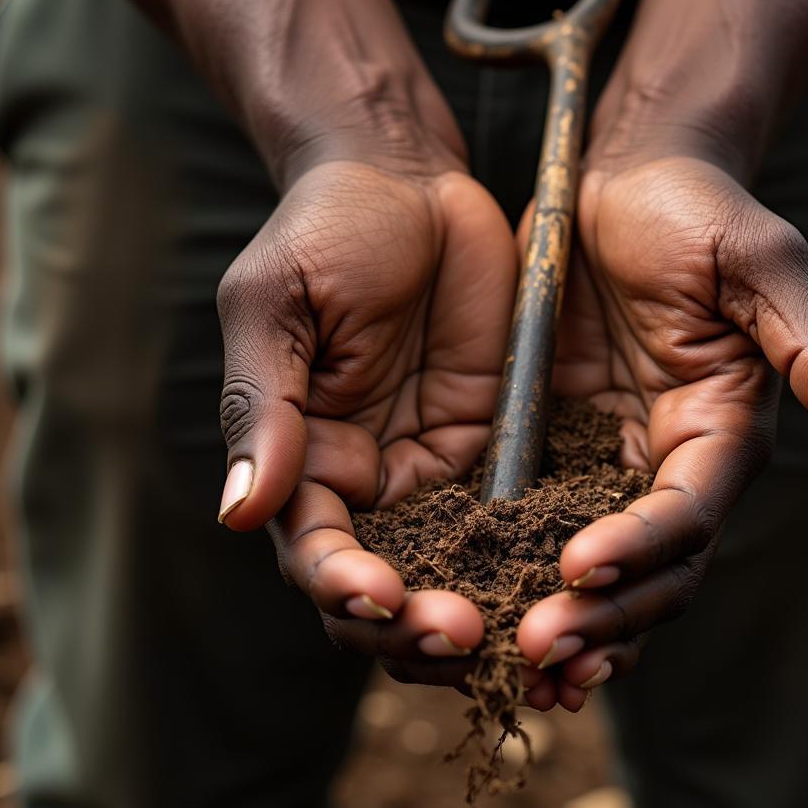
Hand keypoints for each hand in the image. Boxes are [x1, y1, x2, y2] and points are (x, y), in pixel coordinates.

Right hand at [215, 146, 515, 686]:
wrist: (406, 172)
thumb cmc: (326, 227)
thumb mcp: (278, 305)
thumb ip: (265, 407)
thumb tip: (241, 515)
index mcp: (303, 456)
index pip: (316, 550)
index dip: (343, 586)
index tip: (382, 596)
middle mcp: (370, 476)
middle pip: (388, 586)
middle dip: (415, 625)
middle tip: (463, 635)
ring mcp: (436, 463)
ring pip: (456, 570)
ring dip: (482, 610)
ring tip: (521, 636)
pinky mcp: (497, 440)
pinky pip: (518, 515)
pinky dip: (536, 558)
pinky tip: (567, 578)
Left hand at [515, 151, 807, 709]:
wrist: (623, 180)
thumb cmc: (693, 208)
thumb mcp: (753, 260)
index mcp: (722, 427)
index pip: (689, 511)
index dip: (643, 545)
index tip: (580, 565)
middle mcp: (671, 458)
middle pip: (652, 567)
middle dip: (605, 612)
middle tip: (538, 647)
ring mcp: (610, 457)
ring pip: (601, 567)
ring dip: (570, 619)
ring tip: (517, 663)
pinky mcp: (555, 443)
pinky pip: (541, 524)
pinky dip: (521, 571)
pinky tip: (483, 605)